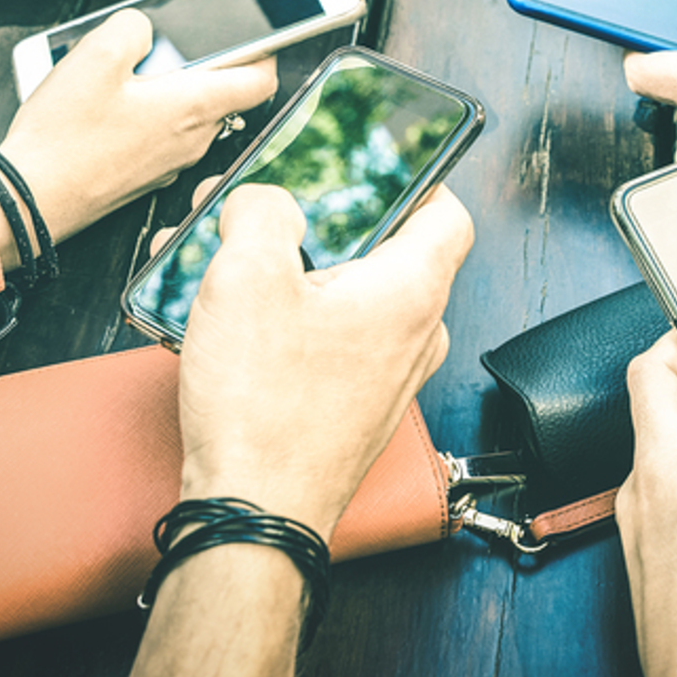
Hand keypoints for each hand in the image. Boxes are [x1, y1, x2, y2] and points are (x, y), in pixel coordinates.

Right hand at [0, 9, 277, 263]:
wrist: (31, 199)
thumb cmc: (64, 136)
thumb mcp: (94, 56)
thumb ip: (133, 27)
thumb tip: (147, 28)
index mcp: (194, 107)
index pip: (262, 81)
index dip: (266, 52)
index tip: (255, 35)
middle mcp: (194, 139)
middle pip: (227, 95)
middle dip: (209, 65)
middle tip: (172, 46)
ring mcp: (172, 162)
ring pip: (194, 115)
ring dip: (176, 89)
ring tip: (131, 72)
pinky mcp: (148, 175)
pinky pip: (166, 136)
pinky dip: (153, 115)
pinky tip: (113, 104)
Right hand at [174, 183, 472, 534]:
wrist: (253, 513)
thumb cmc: (265, 413)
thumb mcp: (245, 276)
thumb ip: (260, 212)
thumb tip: (266, 200)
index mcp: (411, 290)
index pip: (447, 210)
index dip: (413, 176)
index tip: (370, 163)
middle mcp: (414, 334)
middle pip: (385, 251)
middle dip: (321, 224)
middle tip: (269, 214)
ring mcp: (387, 377)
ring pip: (350, 299)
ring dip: (293, 274)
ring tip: (230, 265)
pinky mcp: (352, 408)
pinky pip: (331, 344)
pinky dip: (288, 321)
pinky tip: (230, 322)